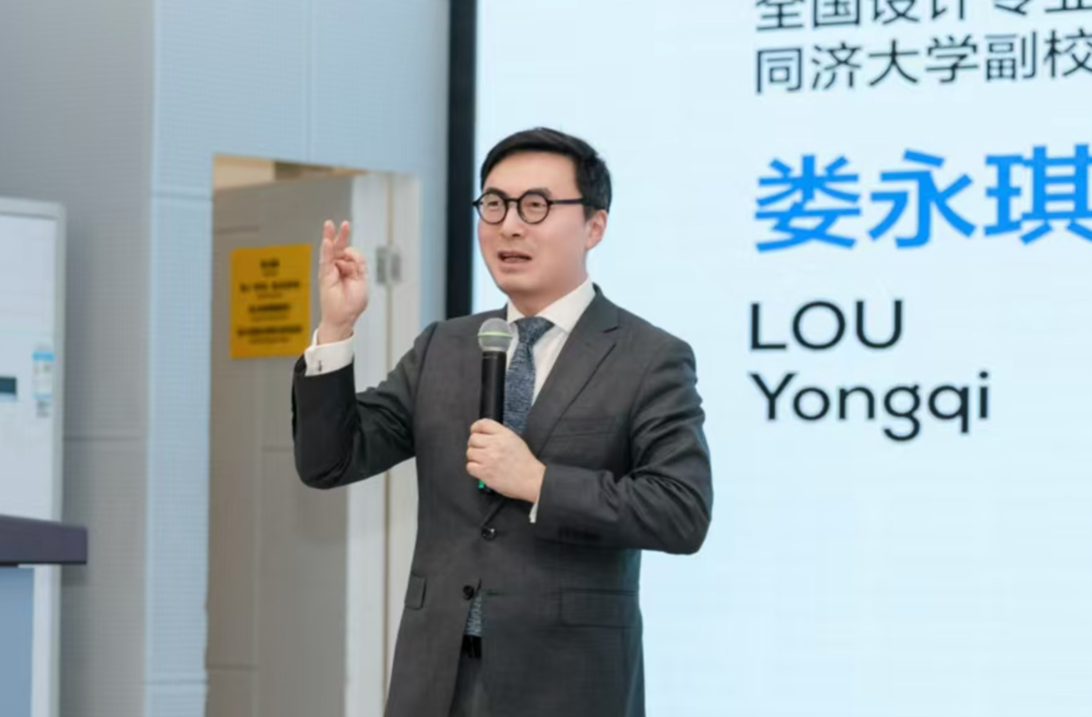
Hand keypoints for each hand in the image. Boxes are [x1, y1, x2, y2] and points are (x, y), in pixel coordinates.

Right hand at [317, 220, 368, 342]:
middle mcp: (338, 268)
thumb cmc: (352, 303)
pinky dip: (326, 250)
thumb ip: (359, 264)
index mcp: (349, 269)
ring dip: (330, 236)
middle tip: (343, 223)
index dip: (354, 253)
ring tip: (329, 224)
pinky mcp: (325, 275)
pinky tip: (327, 241)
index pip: (351, 254)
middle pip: (339, 248)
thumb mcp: (362, 280)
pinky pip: (325, 260)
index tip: (358, 264)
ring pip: (331, 251)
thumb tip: (350, 251)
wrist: (343, 318)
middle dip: (341, 235)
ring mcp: (330, 271)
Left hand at [466, 420, 544, 502]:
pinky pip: (470, 466)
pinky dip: (474, 469)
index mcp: (504, 435)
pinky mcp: (485, 472)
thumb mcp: (515, 440)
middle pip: (473, 439)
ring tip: (483, 461)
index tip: (475, 432)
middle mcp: (495, 444)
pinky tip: (482, 469)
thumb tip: (484, 435)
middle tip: (480, 450)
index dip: (476, 428)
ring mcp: (489, 458)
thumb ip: (499, 435)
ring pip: (470, 453)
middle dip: (474, 445)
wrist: (531, 480)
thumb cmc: (524, 462)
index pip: (482, 424)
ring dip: (474, 457)